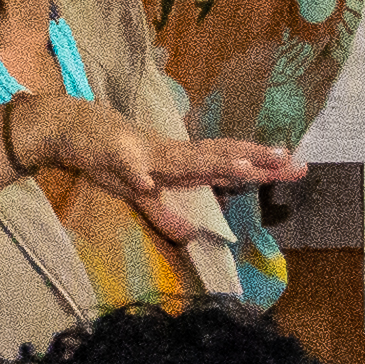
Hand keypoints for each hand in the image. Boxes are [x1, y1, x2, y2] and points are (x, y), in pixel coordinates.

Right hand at [6, 92, 304, 234]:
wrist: (68, 128)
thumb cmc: (108, 156)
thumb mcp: (140, 195)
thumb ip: (165, 215)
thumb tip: (192, 235)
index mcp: (180, 162)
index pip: (227, 164)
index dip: (260, 165)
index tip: (296, 165)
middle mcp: (171, 154)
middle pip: (219, 156)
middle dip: (254, 159)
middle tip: (291, 161)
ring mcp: (145, 152)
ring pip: (184, 159)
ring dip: (212, 163)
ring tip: (244, 168)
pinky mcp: (113, 154)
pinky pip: (126, 166)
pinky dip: (135, 172)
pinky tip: (146, 180)